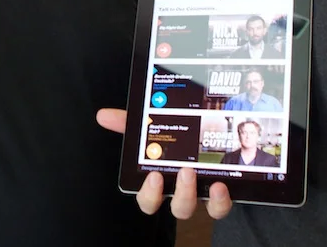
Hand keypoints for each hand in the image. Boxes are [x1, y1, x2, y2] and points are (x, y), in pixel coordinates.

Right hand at [96, 108, 233, 219]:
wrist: (213, 133)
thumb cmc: (173, 140)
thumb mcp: (150, 129)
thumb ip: (128, 123)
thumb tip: (103, 115)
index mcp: (163, 180)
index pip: (150, 200)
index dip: (150, 195)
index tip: (154, 178)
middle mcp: (184, 191)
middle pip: (179, 209)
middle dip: (181, 194)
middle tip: (184, 171)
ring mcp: (205, 192)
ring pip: (203, 210)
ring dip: (205, 194)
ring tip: (201, 172)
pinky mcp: (223, 191)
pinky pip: (222, 206)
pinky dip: (221, 200)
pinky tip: (220, 184)